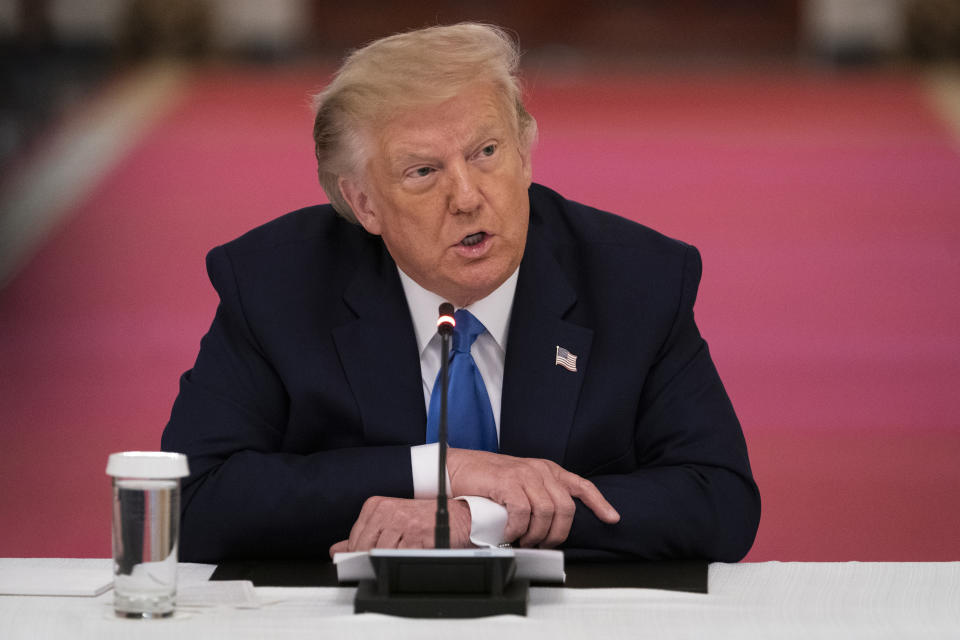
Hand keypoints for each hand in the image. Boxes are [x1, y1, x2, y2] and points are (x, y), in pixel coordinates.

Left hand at [328, 497, 471, 556]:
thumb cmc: (421, 519)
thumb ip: (362, 536)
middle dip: (370, 560)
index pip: (355, 538)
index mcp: (376, 505)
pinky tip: (410, 556)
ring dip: (389, 561)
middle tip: (378, 566)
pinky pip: (402, 556)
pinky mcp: (417, 534)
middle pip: (366, 547)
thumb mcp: (389, 522)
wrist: (455, 515)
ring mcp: (402, 522)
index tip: (359, 563)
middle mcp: (388, 510)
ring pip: (383, 553)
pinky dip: (403, 560)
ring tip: (399, 556)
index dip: (356, 555)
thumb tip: (337, 550)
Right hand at [446, 449, 619, 547]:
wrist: (461, 468)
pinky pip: (523, 512)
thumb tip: (554, 524)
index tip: (612, 518)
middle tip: (542, 544)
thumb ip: (540, 496)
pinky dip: (518, 529)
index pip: (582, 485)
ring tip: (524, 540)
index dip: (599, 503)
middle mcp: (540, 470)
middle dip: (557, 534)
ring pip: (547, 513)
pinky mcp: (509, 482)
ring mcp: (525, 474)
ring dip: (536, 534)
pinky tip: (510, 532)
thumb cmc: (489, 480)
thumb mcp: (522, 484)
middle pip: (566, 508)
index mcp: (548, 470)